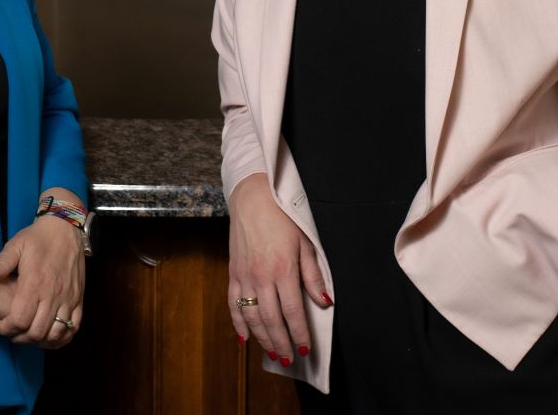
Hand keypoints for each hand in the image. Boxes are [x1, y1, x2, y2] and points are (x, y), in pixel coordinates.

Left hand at [0, 190, 85, 348]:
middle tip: (12, 331)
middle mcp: (53, 295)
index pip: (20, 320)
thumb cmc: (38, 238)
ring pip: (56, 334)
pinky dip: (62, 338)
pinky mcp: (79, 299)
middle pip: (37, 332)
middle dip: (20, 337)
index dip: (7, 328)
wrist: (66, 229)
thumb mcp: (16, 244)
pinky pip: (74, 328)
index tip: (0, 324)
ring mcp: (68, 299)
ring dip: (40, 340)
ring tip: (29, 333)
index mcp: (35, 283)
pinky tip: (50, 336)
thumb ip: (2, 261)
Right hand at [227, 173, 330, 365]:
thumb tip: (324, 302)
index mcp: (283, 270)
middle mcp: (261, 277)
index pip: (293, 312)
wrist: (252, 199)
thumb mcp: (306, 243)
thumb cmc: (283, 218)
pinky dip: (238, 324)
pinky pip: (233, 305)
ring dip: (262, 338)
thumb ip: (314, 275)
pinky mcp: (232, 274)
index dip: (300, 334)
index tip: (306, 349)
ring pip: (252, 317)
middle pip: (272, 320)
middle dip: (282, 343)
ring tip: (273, 352)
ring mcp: (244, 277)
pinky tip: (245, 338)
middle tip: (289, 359)